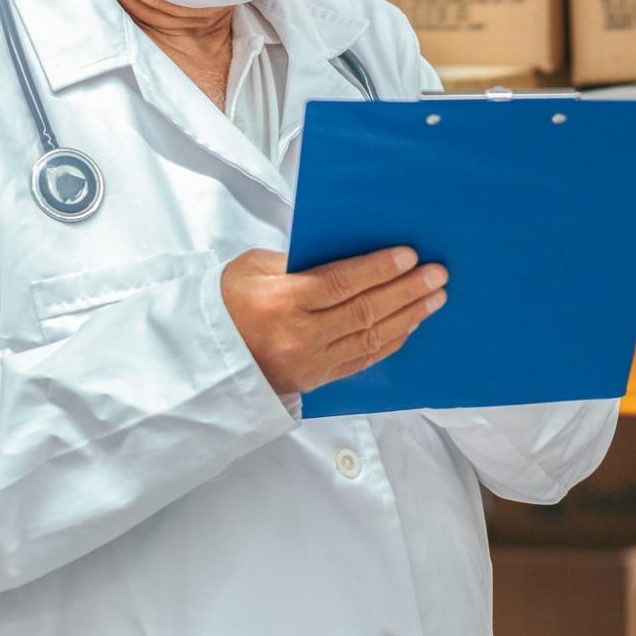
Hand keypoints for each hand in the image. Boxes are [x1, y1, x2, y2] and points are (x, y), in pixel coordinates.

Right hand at [221, 246, 447, 395]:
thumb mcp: (252, 268)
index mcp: (280, 302)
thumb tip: (347, 254)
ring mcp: (309, 364)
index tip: (410, 256)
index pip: (341, 283)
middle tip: (438, 274)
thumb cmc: (224, 303)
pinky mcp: (316, 381)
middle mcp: (299, 337)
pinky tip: (410, 325)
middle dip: (407, 291)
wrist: (198, 358)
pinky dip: (390, 342)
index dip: (379, 270)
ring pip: (371, 339)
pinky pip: (362, 360)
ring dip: (408, 316)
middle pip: (365, 311)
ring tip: (435, 298)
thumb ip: (299, 262)